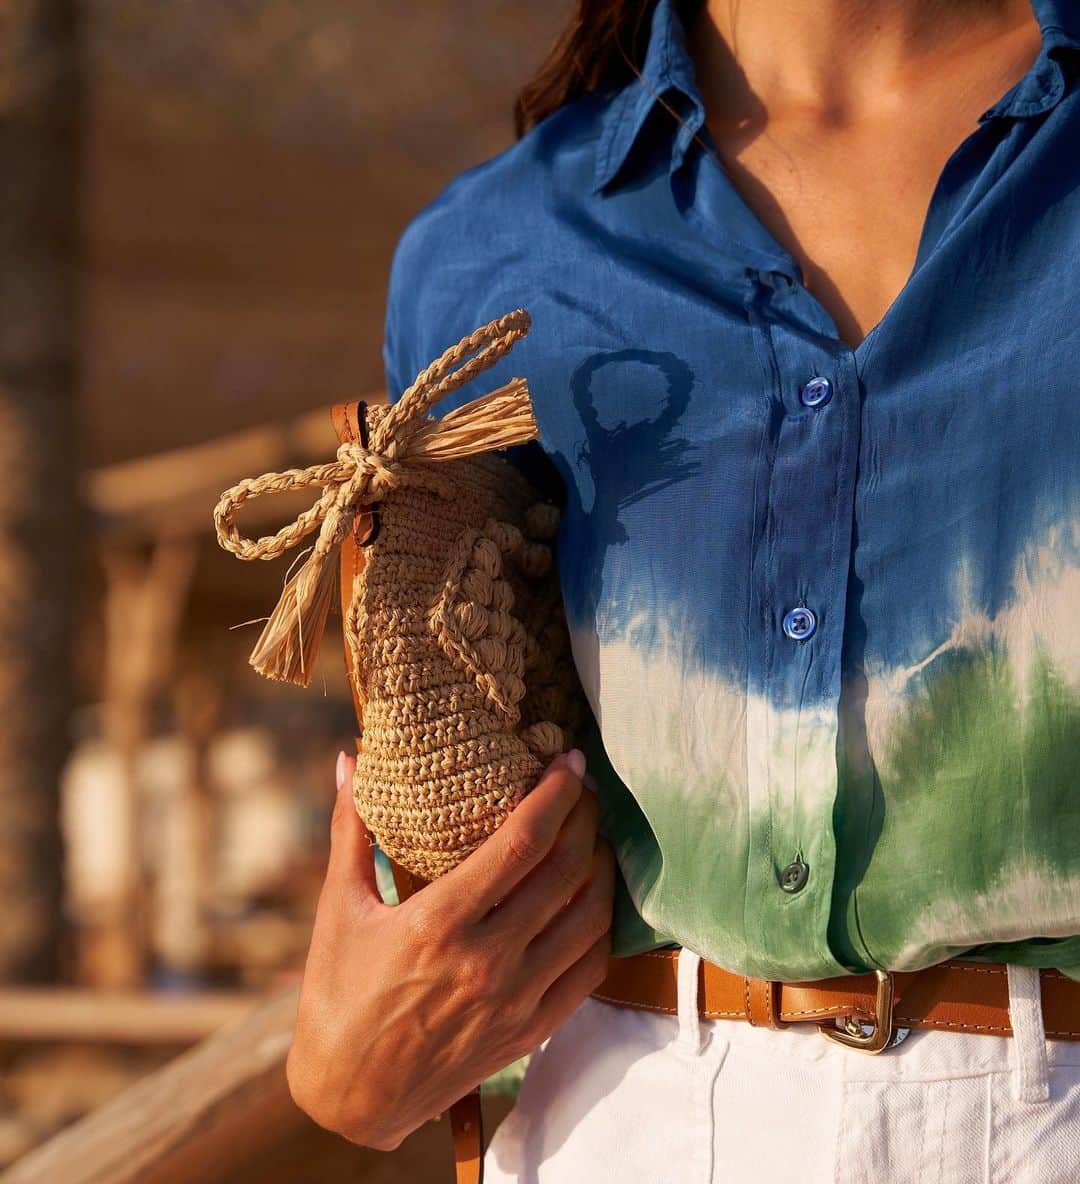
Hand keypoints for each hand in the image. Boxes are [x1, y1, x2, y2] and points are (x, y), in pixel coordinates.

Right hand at [286, 746, 614, 1150]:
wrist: (351, 1097)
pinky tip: (591, 900)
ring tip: (591, 837)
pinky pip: (590, 969)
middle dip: (585, 818)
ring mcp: (515, 1000)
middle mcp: (488, 960)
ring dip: (600, 867)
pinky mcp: (531, 1030)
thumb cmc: (338, 996)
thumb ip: (351, 829)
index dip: (556, 793)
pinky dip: (601, 926)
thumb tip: (348, 759)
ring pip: (590, 917)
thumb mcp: (339, 909)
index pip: (522, 842)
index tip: (569, 762)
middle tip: (583, 789)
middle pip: (566, 870)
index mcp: (440, 922)